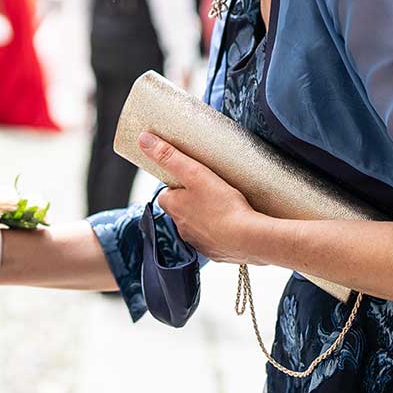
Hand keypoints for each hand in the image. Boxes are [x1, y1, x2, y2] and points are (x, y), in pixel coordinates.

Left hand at [136, 130, 269, 264]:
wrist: (248, 239)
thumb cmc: (222, 205)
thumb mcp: (194, 173)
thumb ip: (169, 156)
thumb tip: (144, 139)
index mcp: (173, 207)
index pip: (166, 194)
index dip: (177, 185)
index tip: (190, 178)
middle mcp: (180, 228)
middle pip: (181, 210)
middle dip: (191, 201)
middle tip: (210, 190)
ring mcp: (198, 242)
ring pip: (197, 226)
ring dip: (205, 217)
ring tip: (224, 206)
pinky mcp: (216, 253)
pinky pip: (214, 240)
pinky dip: (220, 232)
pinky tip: (233, 224)